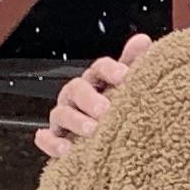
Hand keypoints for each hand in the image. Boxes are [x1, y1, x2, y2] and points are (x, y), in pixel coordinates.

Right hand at [34, 35, 153, 161]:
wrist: (112, 143)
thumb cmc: (118, 109)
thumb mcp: (127, 87)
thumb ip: (134, 64)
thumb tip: (143, 40)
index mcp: (96, 81)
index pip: (100, 68)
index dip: (111, 70)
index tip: (125, 77)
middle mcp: (77, 96)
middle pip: (77, 89)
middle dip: (90, 99)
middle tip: (105, 110)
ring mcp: (64, 117)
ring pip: (61, 113)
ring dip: (75, 121)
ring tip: (92, 131)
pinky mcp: (56, 140)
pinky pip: (47, 139)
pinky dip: (52, 143)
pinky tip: (65, 149)